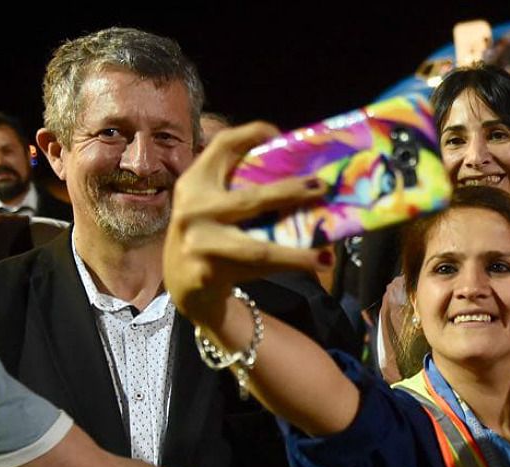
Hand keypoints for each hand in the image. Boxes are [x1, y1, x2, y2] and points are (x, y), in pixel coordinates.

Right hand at [164, 121, 330, 329]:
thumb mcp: (212, 206)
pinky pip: (259, 269)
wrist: (183, 288)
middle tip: (321, 186)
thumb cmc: (209, 240)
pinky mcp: (208, 272)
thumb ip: (238, 188)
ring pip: (258, 247)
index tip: (280, 134)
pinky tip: (319, 262)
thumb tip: (300, 176)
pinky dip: (290, 266)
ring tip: (326, 251)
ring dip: (296, 252)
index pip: (222, 146)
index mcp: (195, 183)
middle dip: (290, 192)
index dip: (251, 134)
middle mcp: (194, 209)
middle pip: (251, 198)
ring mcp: (200, 242)